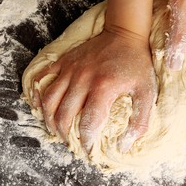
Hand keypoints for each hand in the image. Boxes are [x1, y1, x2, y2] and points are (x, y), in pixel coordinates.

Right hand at [32, 28, 156, 152]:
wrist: (124, 33)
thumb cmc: (136, 64)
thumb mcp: (147, 92)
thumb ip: (140, 121)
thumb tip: (125, 146)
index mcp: (103, 89)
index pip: (87, 125)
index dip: (86, 143)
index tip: (89, 152)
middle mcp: (82, 79)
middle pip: (63, 116)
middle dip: (65, 135)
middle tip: (70, 143)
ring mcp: (69, 69)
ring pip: (49, 101)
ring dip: (49, 120)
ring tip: (55, 130)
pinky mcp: (63, 61)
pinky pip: (42, 79)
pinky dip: (38, 95)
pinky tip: (41, 107)